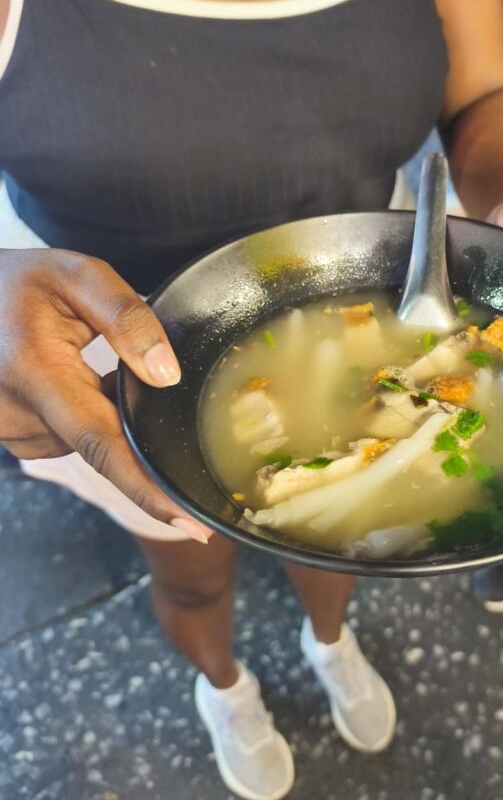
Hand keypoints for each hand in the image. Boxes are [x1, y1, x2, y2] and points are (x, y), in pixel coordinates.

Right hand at [0, 249, 212, 541]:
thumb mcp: (77, 275)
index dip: (147, 488)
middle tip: (133, 383)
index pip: (102, 444)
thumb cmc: (19, 282)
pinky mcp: (12, 437)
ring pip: (88, 441)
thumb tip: (166, 376)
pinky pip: (68, 436)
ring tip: (80, 359)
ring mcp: (9, 431)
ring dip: (103, 411)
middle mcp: (15, 413)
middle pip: (103, 445)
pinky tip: (69, 377)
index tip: (188, 524)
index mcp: (34, 371)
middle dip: (137, 435)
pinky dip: (83, 413)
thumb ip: (127, 318)